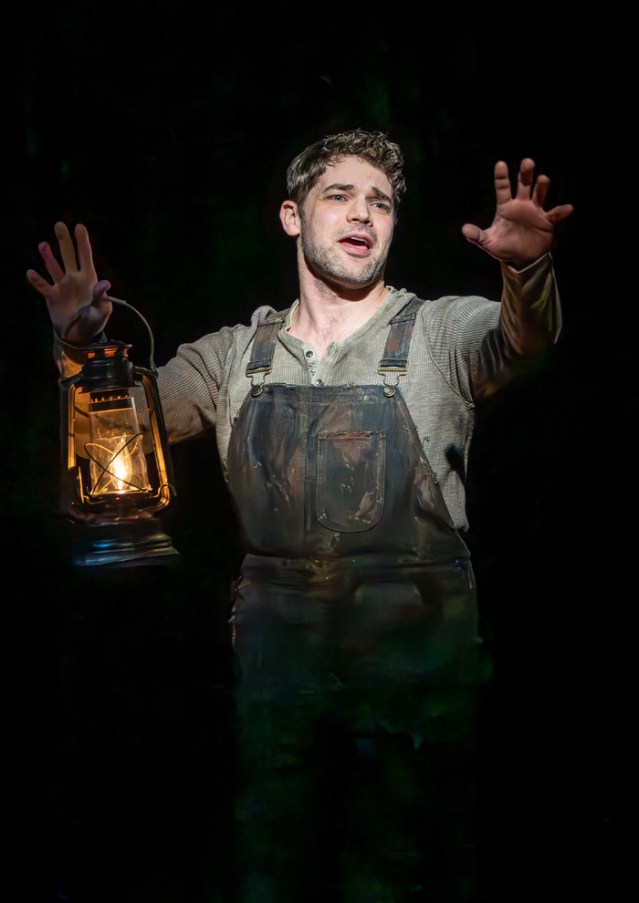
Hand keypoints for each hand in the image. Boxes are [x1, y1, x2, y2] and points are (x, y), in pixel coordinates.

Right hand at [26, 221, 112, 342]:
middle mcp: (74, 279)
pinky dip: (37, 280)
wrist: (79, 336)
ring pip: (53, 267)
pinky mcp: (52, 297)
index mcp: (89, 280)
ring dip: (48, 256)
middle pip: (68, 256)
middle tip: (59, 224)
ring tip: (43, 244)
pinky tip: (31, 272)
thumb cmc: (94, 322)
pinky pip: (43, 286)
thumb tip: (105, 282)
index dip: (83, 242)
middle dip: (64, 240)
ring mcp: (62, 286)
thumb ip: (101, 296)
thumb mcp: (102, 310)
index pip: (85, 257)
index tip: (79, 227)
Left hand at [461, 158, 573, 267]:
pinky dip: (561, 211)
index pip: (502, 188)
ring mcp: (535, 211)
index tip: (500, 164)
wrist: (521, 260)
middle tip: (527, 162)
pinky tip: (567, 208)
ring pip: (539, 194)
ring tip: (543, 179)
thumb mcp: (489, 242)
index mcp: (505, 207)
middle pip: (524, 184)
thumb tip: (464, 230)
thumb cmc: (504, 247)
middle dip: (526, 173)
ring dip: (541, 186)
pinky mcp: (546, 221)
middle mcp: (521, 204)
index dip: (501, 176)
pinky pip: (554, 214)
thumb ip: (477, 236)